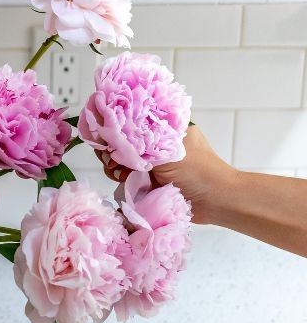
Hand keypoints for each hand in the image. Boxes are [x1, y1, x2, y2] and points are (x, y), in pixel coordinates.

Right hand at [96, 126, 235, 223]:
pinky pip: (125, 178)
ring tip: (123, 174)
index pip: (128, 121)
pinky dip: (121, 180)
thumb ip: (137, 143)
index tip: (106, 138)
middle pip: (120, 141)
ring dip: (116, 167)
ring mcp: (150, 163)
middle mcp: (154, 142)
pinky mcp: (147, 182)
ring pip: (120, 161)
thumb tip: (108, 136)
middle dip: (112, 150)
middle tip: (114, 160)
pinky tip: (125, 182)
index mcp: (162, 127)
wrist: (216, 201)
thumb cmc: (199, 171)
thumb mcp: (166, 150)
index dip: (113, 128)